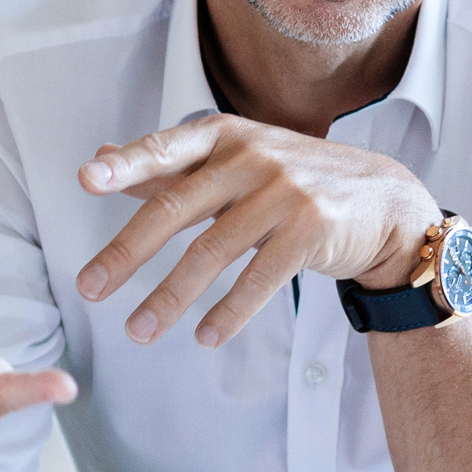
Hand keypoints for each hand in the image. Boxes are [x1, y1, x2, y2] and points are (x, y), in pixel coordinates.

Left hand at [73, 115, 436, 347]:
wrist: (383, 201)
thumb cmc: (297, 181)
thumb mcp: (237, 161)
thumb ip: (172, 165)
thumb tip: (101, 159)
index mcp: (227, 136)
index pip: (167, 148)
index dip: (128, 165)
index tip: (87, 181)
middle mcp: (253, 156)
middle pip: (177, 207)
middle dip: (127, 251)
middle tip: (89, 288)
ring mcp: (285, 191)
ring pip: (213, 251)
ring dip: (170, 296)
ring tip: (139, 330)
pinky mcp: (313, 229)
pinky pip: (260, 278)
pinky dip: (230, 311)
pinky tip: (206, 336)